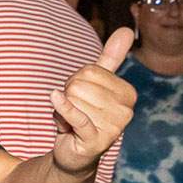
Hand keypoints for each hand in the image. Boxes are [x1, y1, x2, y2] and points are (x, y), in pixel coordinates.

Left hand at [51, 27, 135, 174]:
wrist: (74, 152)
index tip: (79, 98)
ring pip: (73, 100)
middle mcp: (126, 110)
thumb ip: (110, 59)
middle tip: (72, 111)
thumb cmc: (83, 114)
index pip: (90, 71)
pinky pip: (76, 115)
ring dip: (62, 111)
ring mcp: (114, 126)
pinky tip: (55, 98)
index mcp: (127, 93)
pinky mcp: (96, 139)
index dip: (74, 82)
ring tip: (71, 122)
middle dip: (67, 96)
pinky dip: (62, 107)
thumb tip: (125, 31)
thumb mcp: (95, 86)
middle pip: (80, 84)